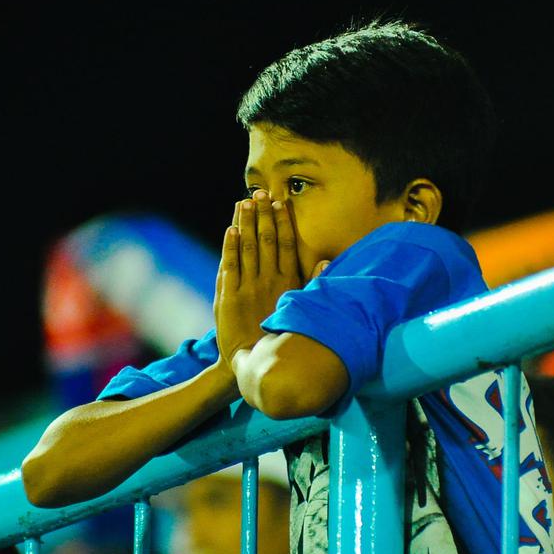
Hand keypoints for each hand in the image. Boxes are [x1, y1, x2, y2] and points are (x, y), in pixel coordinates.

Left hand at [214, 189, 301, 367]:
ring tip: (245, 203)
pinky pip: (230, 265)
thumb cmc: (280, 334)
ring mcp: (248, 288)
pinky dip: (231, 246)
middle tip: (259, 193)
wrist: (253, 359)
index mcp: (288, 282)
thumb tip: (324, 261)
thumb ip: (310, 283)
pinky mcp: (229, 297)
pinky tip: (231, 229)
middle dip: (262, 215)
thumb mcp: (301, 308)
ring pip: (248, 248)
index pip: (286, 244)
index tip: (279, 203)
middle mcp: (269, 281)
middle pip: (267, 240)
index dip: (282, 221)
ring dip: (246, 223)